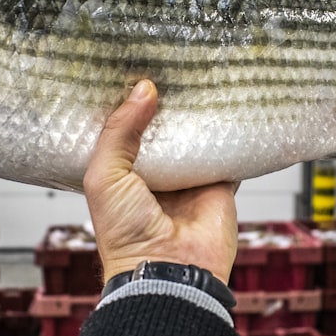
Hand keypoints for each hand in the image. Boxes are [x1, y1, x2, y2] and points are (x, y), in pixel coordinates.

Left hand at [83, 80, 238, 283]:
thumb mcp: (105, 176)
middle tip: (168, 65)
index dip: (127, 104)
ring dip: (196, 114)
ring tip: (197, 74)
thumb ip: (119, 132)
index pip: (124, 130)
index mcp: (121, 175)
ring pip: (194, 136)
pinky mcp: (218, 184)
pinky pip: (227, 153)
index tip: (131, 70)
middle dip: (164, 103)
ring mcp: (187, 179)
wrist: (169, 270)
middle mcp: (154, 175)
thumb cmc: (126, 235)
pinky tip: (228, 106)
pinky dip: (230, 134)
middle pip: (161, 129)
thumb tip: (143, 90)